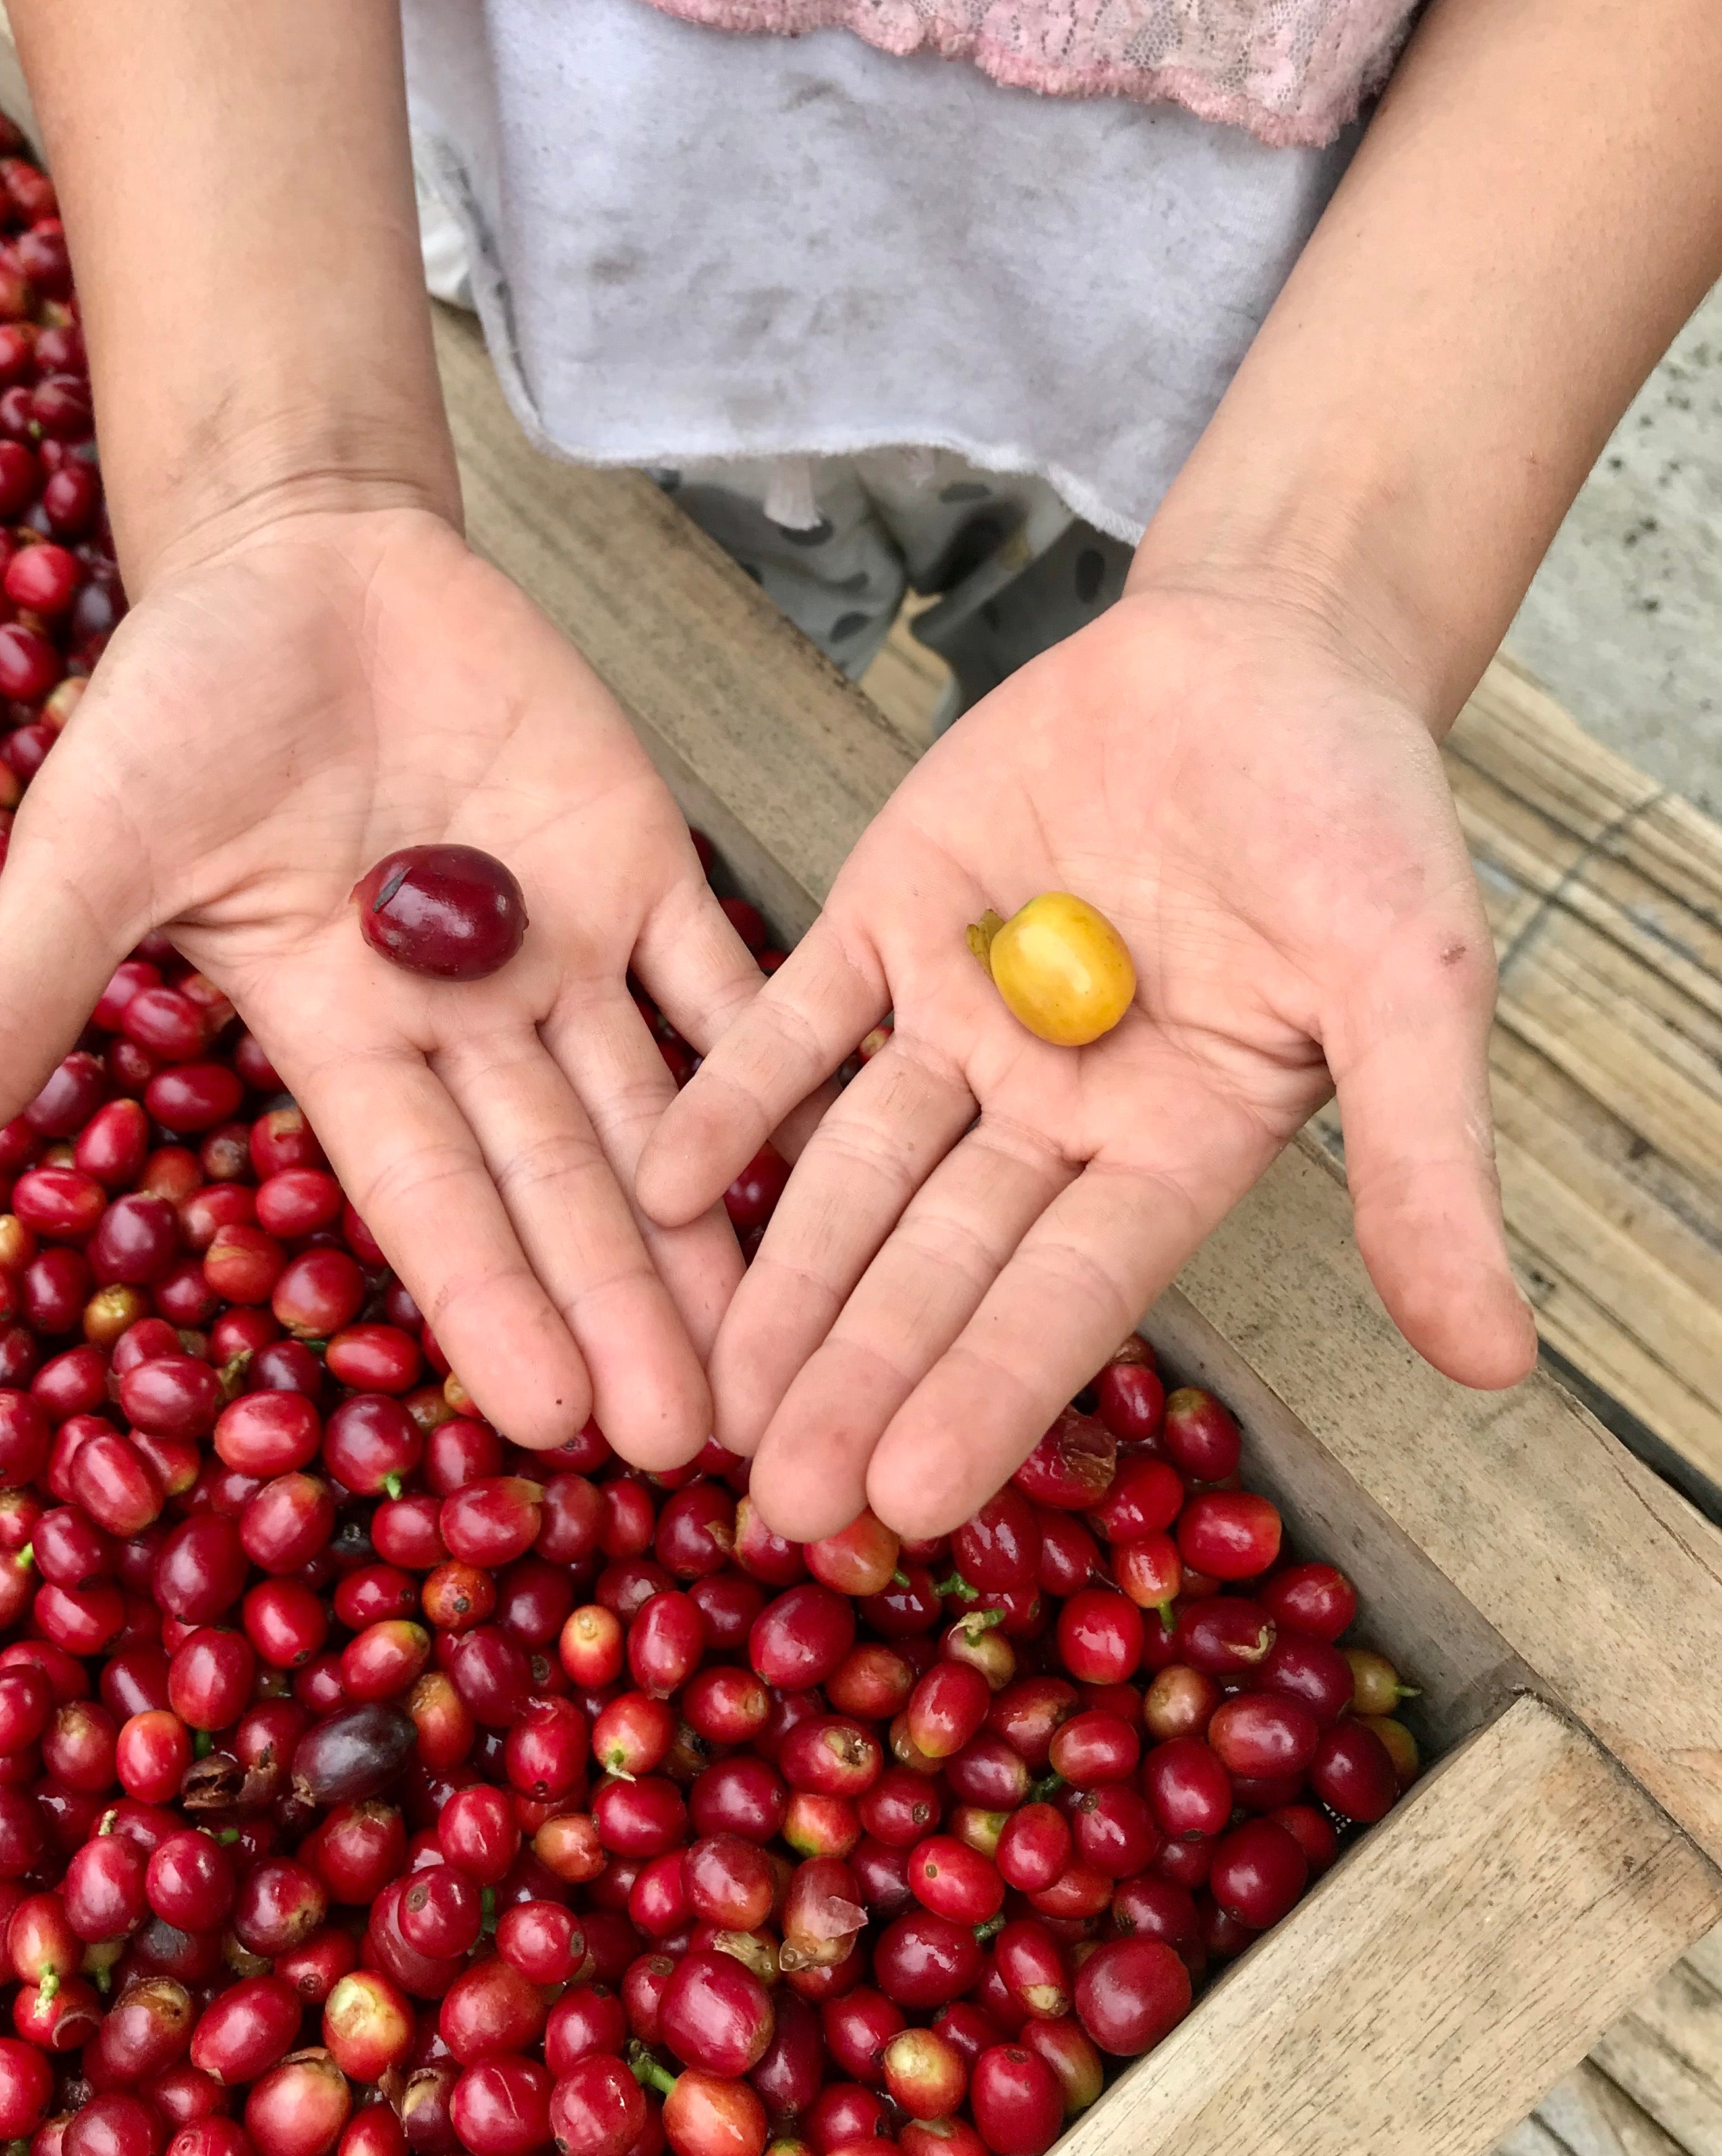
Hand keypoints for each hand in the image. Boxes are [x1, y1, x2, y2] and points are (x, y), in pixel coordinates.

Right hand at [0, 506, 756, 1466]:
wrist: (300, 562)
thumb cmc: (181, 706)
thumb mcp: (90, 852)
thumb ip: (14, 998)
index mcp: (345, 1039)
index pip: (429, 1197)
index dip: (490, 1304)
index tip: (550, 1426)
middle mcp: (469, 1021)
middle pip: (561, 1183)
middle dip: (624, 1308)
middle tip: (702, 1441)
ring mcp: (567, 943)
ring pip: (656, 1108)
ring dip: (712, 1227)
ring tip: (784, 1348)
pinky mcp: (643, 855)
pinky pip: (724, 959)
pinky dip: (777, 1041)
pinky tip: (838, 1142)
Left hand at [636, 583, 1536, 1538]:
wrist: (1263, 652)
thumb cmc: (1359, 814)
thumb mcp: (1408, 984)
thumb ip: (1423, 1163)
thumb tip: (1498, 1365)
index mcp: (1173, 1147)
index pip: (1068, 1292)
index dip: (988, 1388)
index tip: (908, 1499)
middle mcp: (1052, 1110)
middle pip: (938, 1260)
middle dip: (856, 1373)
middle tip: (774, 1503)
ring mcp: (957, 1018)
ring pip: (853, 1168)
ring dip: (780, 1273)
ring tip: (703, 1389)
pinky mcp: (884, 922)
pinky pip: (794, 1022)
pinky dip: (730, 1094)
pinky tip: (657, 1183)